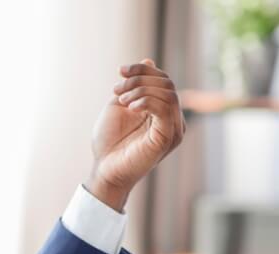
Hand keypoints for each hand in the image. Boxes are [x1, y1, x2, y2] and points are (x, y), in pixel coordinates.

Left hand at [88, 59, 184, 211]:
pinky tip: (131, 107)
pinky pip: (166, 109)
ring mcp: (173, 128)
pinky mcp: (168, 137)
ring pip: (168, 93)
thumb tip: (148, 59)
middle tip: (116, 90)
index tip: (120, 70)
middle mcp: (172, 118)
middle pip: (167, 83)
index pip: (162, 80)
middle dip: (139, 80)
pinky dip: (147, 101)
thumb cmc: (109, 142)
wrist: (104, 170)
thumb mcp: (119, 106)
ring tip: (121, 100)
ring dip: (141, 91)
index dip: (143, 70)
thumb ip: (134, 85)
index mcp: (162, 110)